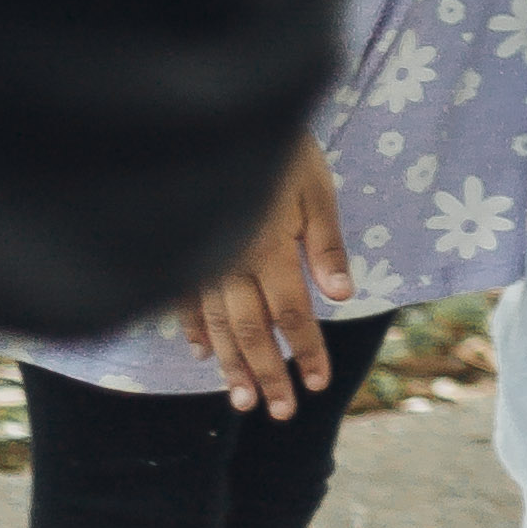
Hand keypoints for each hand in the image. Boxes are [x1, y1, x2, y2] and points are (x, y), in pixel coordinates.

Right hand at [188, 137, 351, 415]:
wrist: (222, 115)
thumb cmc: (280, 147)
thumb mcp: (316, 188)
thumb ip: (325, 245)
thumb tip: (342, 296)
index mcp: (271, 248)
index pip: (292, 313)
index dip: (306, 350)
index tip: (318, 384)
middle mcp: (232, 262)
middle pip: (252, 331)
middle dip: (268, 374)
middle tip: (280, 413)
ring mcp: (203, 258)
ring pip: (218, 324)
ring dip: (232, 366)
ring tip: (243, 401)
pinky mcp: (184, 249)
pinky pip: (186, 299)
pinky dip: (195, 329)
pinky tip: (201, 352)